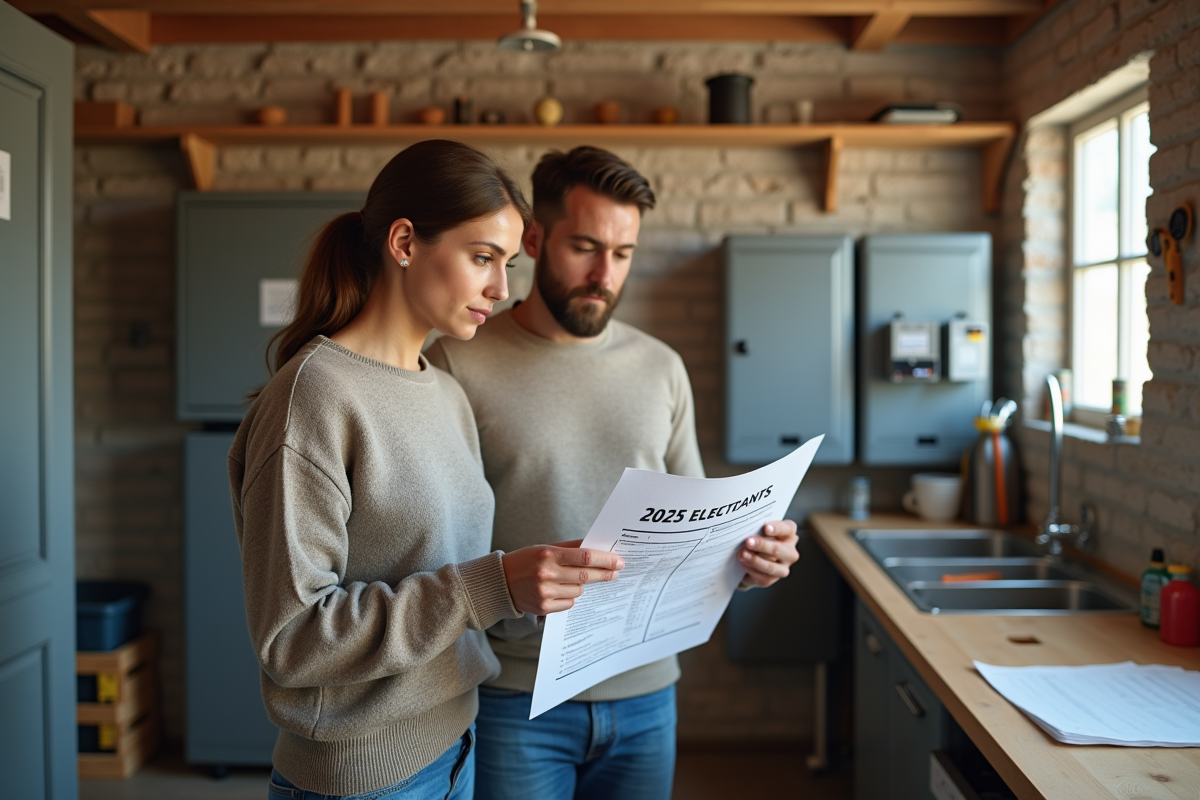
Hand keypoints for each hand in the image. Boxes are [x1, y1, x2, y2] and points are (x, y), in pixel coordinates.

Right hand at [502, 541, 622, 615]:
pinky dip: (569, 597)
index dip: (605, 560)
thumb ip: (571, 548)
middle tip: (616, 572)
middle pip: (585, 576)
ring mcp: (545, 593)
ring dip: (580, 586)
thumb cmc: (526, 561)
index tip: (618, 561)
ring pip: (578, 591)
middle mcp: (546, 574)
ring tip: (568, 580)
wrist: (500, 582)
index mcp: (548, 554)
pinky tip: (558, 590)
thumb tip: (597, 548)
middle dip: (604, 574)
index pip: (585, 557)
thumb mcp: (546, 548)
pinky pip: (569, 603)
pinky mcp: (543, 607)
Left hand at [737, 520, 799, 588]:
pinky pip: (763, 577)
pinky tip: (743, 564)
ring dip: (755, 560)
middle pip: (777, 549)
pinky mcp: (773, 579)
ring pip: (771, 567)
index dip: (777, 528)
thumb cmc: (755, 538)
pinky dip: (751, 570)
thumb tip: (747, 531)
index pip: (788, 529)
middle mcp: (790, 552)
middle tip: (748, 542)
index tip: (766, 528)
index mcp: (788, 534)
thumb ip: (757, 530)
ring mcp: (784, 567)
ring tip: (742, 554)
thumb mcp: (757, 531)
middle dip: (761, 545)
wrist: (748, 558)